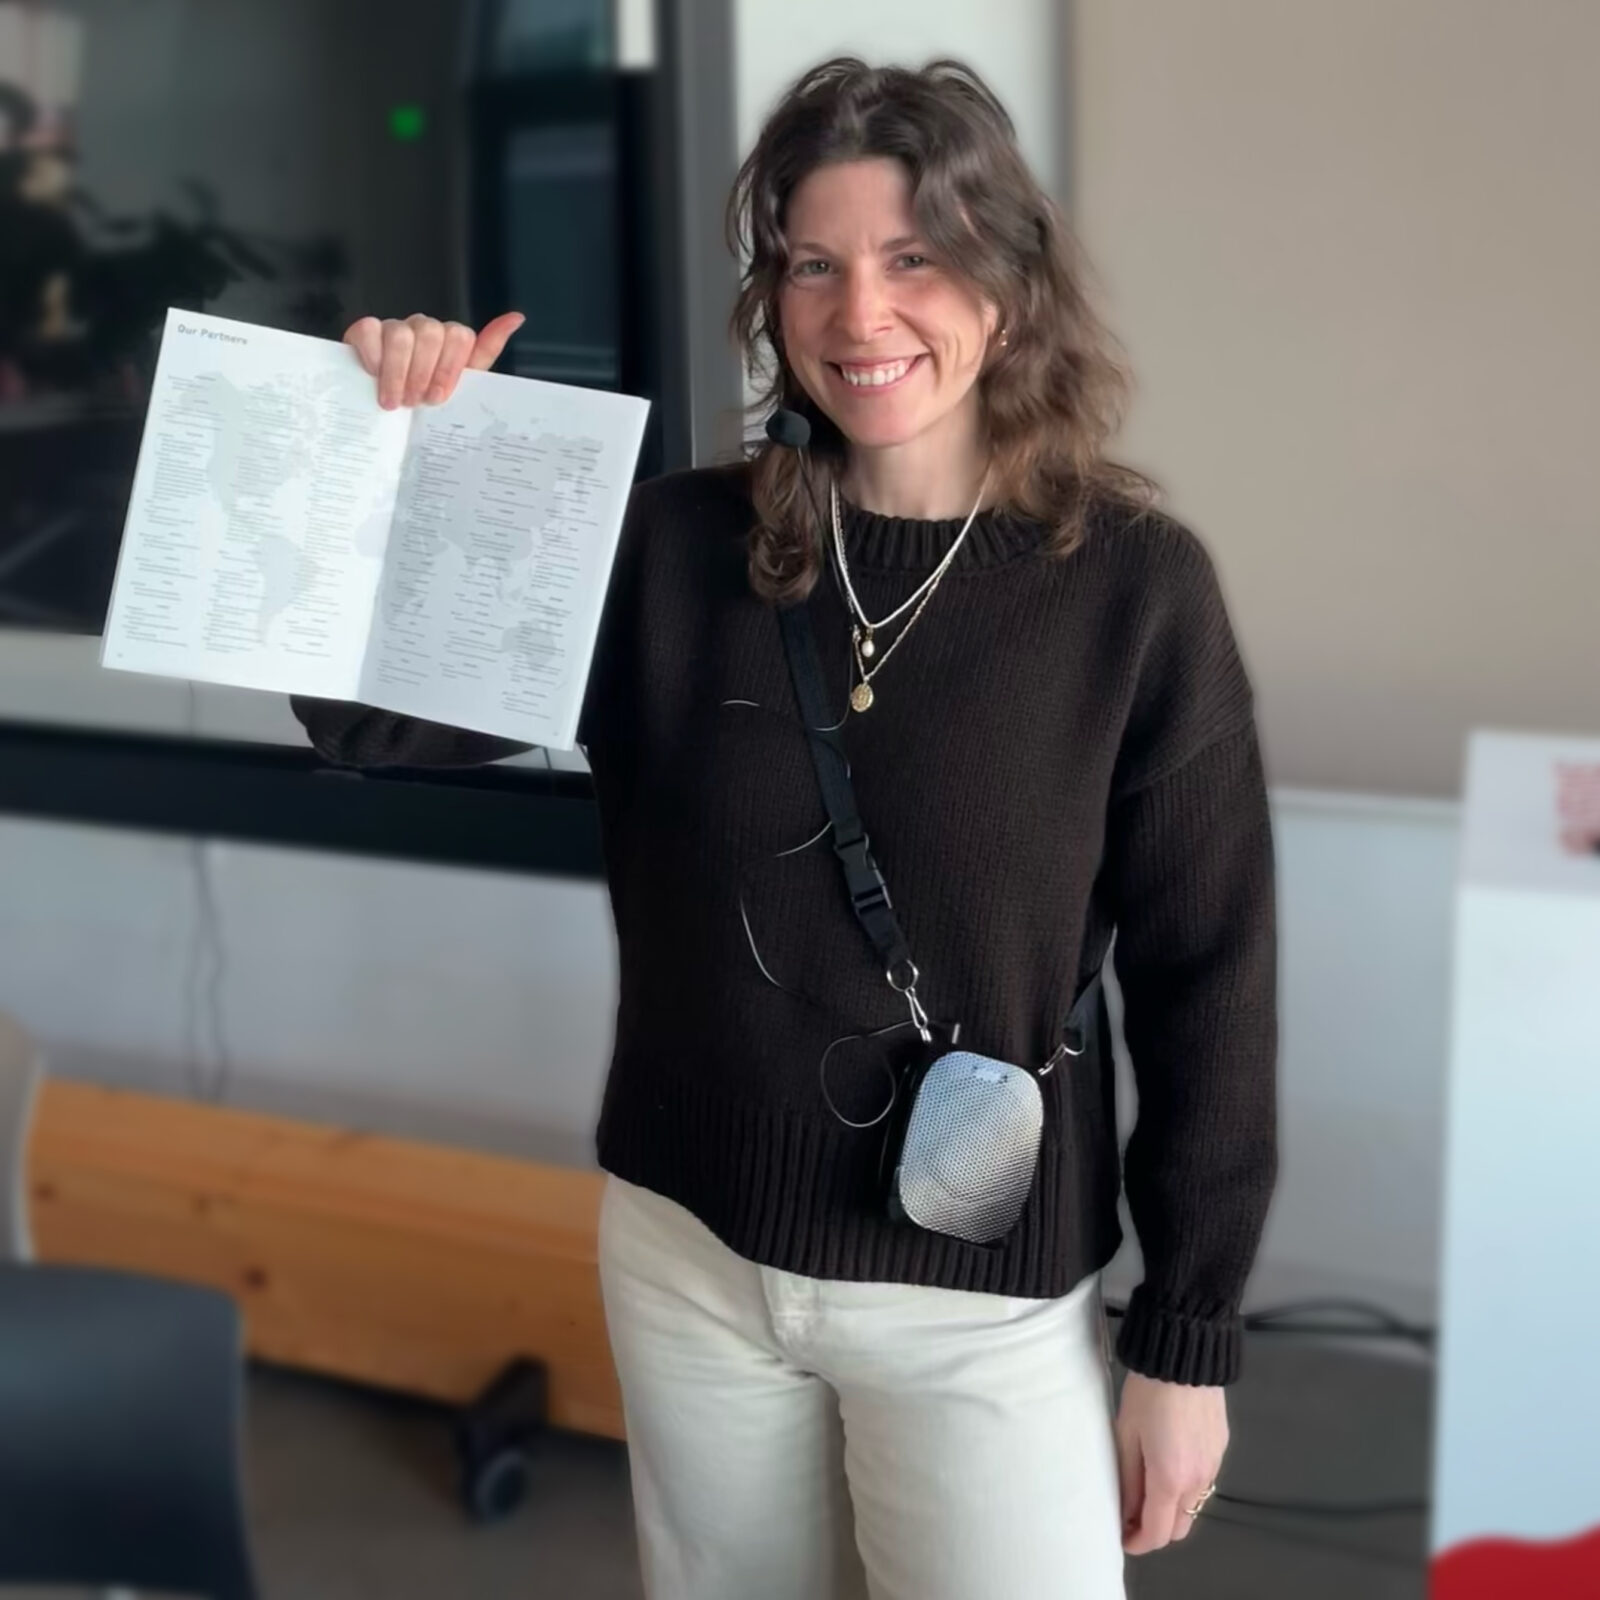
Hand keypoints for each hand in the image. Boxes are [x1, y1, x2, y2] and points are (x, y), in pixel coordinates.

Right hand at [342, 311, 525, 409]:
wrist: (386, 414)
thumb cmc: (427, 400)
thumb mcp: (462, 384)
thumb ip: (486, 351)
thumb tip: (517, 317)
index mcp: (450, 340)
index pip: (460, 336)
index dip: (448, 369)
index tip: (438, 398)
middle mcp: (424, 328)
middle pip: (431, 334)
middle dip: (423, 374)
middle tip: (414, 402)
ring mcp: (394, 326)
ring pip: (401, 335)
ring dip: (397, 373)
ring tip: (394, 400)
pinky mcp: (365, 330)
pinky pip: (369, 330)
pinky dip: (373, 357)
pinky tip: (373, 375)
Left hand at [1114, 1370, 1227, 1553]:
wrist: (1186, 1356)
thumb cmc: (1147, 1393)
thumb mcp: (1126, 1434)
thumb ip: (1127, 1479)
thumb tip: (1125, 1513)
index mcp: (1170, 1479)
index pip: (1157, 1533)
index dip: (1137, 1542)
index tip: (1121, 1535)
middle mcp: (1198, 1480)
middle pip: (1179, 1528)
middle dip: (1155, 1529)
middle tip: (1131, 1511)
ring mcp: (1214, 1466)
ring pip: (1193, 1507)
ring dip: (1171, 1508)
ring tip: (1147, 1485)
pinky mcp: (1222, 1449)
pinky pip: (1203, 1483)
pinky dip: (1185, 1487)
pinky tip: (1169, 1462)